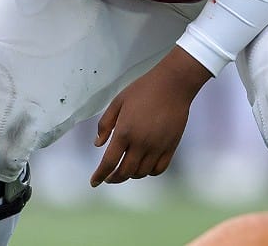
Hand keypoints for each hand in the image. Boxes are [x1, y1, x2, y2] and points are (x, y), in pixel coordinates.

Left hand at [89, 47, 211, 186]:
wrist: (173, 85)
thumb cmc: (142, 90)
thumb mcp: (117, 102)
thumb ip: (105, 124)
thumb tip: (98, 144)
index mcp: (124, 132)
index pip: (109, 162)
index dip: (100, 175)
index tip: (94, 182)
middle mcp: (141, 143)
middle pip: (125, 172)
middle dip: (114, 178)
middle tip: (109, 177)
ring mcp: (157, 147)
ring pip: (141, 172)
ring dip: (131, 175)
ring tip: (125, 170)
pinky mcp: (171, 147)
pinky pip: (158, 169)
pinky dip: (149, 172)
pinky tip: (143, 167)